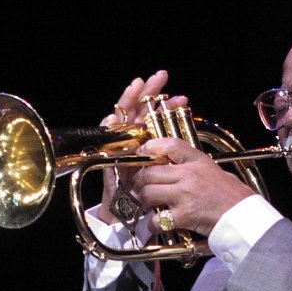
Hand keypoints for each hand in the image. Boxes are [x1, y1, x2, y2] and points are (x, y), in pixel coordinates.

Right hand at [97, 70, 186, 224]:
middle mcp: (133, 140)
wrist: (126, 214)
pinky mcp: (106, 153)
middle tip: (160, 77)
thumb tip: (186, 144)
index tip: (182, 98)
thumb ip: (171, 156)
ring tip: (137, 85)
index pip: (157, 119)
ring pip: (123, 117)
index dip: (167, 108)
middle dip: (148, 93)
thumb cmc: (146, 194)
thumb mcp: (164, 173)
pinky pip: (106, 135)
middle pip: (139, 111)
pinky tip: (114, 115)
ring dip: (129, 100)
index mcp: (148, 142)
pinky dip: (109, 124)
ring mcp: (119, 144)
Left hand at [133, 137, 255, 237]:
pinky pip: (157, 219)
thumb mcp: (216, 171)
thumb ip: (196, 167)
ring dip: (143, 201)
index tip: (142, 153)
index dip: (151, 147)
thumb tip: (176, 168)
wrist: (244, 217)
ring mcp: (184, 195)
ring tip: (146, 205)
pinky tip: (157, 225)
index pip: (169, 145)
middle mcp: (189, 175)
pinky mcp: (184, 215)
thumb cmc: (234, 197)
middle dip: (139, 181)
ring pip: (148, 193)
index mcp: (198, 161)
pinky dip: (153, 224)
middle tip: (138, 187)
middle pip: (150, 172)